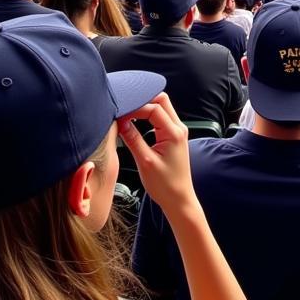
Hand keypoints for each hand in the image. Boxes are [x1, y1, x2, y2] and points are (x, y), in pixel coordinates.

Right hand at [117, 92, 198, 215]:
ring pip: (162, 107)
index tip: (120, 113)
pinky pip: (162, 117)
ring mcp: (177, 131)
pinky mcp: (173, 136)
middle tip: (125, 107)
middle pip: (161, 100)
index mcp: (174, 133)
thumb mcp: (145, 162)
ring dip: (146, 107)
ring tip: (128, 113)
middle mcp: (178, 128)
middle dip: (143, 100)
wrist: (178, 199)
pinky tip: (136, 121)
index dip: (136, 107)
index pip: (154, 108)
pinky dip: (149, 115)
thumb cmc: (165, 185)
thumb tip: (121, 121)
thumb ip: (133, 139)